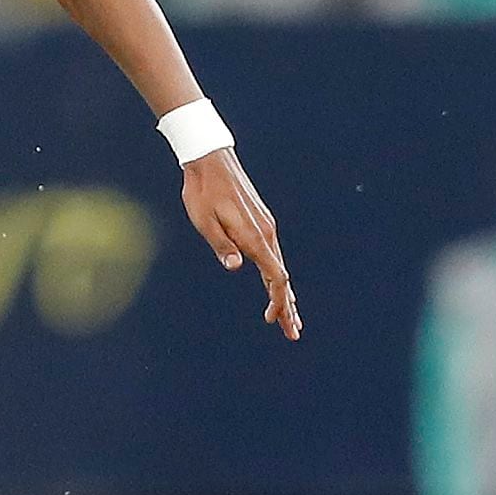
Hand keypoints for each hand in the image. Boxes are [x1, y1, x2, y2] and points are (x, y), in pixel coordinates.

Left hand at [181, 148, 300, 338]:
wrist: (210, 161)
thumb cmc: (202, 192)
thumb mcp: (204, 221)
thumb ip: (221, 245)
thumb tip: (236, 266)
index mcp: (253, 236)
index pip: (274, 275)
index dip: (277, 300)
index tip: (273, 320)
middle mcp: (265, 232)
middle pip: (281, 276)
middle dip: (287, 307)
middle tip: (293, 333)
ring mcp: (265, 227)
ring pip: (278, 267)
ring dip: (284, 294)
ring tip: (290, 318)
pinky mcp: (260, 223)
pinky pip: (273, 255)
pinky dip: (277, 276)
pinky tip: (277, 287)